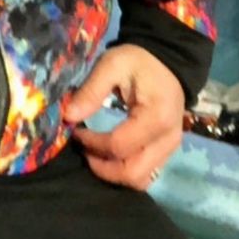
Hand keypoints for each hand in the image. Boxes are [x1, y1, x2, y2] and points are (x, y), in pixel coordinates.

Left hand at [63, 44, 184, 189]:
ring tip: (94, 152)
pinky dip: (124, 169)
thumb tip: (68, 116)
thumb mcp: (111, 65)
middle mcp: (168, 139)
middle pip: (133, 174)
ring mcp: (170, 148)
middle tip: (83, 148)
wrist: (167, 59)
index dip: (92, 143)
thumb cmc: (138, 60)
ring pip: (141, 179)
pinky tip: (108, 153)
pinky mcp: (167, 150)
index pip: (118, 146)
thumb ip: (91, 91)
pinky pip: (146, 172)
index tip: (75, 129)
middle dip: (102, 167)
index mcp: (156, 118)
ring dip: (113, 173)